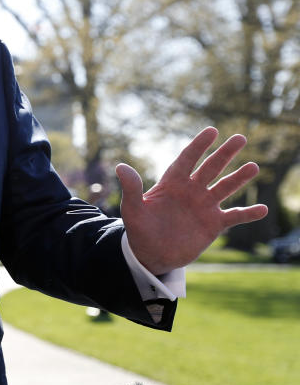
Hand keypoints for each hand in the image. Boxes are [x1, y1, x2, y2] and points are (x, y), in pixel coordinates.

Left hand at [115, 127, 267, 275]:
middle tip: (240, 137)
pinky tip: (263, 209)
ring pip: (225, 188)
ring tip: (253, 166)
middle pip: (210, 168)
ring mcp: (204, 206)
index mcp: (172, 183)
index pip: (187, 159)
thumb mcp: (132, 209)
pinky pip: (234, 216)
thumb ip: (131, 188)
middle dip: (224, 154)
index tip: (211, 131)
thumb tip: (121, 166)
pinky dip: (248, 213)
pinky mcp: (213, 224)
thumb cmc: (139, 229)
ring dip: (239, 178)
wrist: (151, 253)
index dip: (198, 146)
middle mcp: (191, 191)